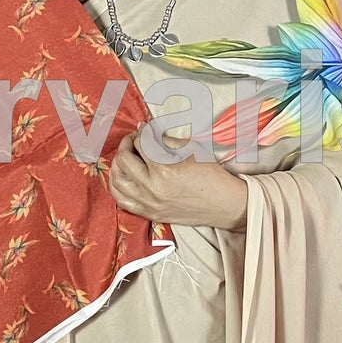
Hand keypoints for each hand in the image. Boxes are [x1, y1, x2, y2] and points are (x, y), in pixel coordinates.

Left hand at [108, 131, 248, 230]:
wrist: (224, 204)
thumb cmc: (211, 175)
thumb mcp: (191, 150)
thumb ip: (165, 140)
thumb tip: (146, 130)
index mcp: (165, 170)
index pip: (141, 143)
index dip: (142, 131)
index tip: (145, 128)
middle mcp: (153, 189)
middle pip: (124, 160)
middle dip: (127, 145)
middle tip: (134, 140)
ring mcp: (150, 204)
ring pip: (117, 181)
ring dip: (118, 164)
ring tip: (126, 156)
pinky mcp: (151, 214)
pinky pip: (122, 201)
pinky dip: (117, 186)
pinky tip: (122, 177)